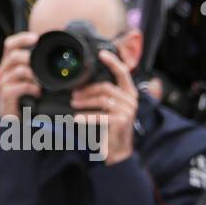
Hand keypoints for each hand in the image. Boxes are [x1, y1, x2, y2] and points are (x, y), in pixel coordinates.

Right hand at [0, 31, 40, 117]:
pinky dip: (33, 88)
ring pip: (19, 70)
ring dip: (34, 75)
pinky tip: (38, 93)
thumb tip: (53, 57)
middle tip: (42, 63)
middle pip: (13, 55)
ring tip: (42, 82)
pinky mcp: (6, 94)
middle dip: (30, 57)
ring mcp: (3, 82)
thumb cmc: (23, 97)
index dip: (21, 38)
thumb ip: (34, 67)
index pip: (10, 44)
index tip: (36, 38)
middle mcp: (3, 71)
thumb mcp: (28, 79)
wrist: (12, 118)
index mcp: (8, 64)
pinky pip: (22, 86)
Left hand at [70, 50, 138, 164]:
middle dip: (87, 90)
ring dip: (85, 101)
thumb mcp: (109, 109)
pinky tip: (76, 119)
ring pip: (102, 99)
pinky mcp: (121, 121)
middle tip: (73, 95)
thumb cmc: (110, 127)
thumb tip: (81, 86)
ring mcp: (128, 111)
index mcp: (130, 94)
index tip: (101, 53)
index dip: (113, 62)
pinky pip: (100, 115)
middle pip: (106, 87)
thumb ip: (104, 95)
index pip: (123, 73)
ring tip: (73, 104)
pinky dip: (86, 117)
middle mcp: (131, 100)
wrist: (117, 151)